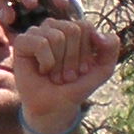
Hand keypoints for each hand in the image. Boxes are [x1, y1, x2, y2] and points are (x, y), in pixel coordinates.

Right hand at [8, 14, 119, 133]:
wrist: (55, 107)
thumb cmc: (75, 86)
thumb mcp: (102, 70)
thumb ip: (111, 49)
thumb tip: (98, 33)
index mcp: (73, 28)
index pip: (85, 26)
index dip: (86, 52)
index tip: (82, 70)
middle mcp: (55, 26)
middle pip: (72, 30)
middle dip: (73, 59)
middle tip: (67, 75)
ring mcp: (37, 32)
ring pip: (57, 36)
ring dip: (59, 64)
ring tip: (55, 76)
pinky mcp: (22, 42)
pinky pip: (41, 43)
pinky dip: (46, 62)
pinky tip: (42, 71)